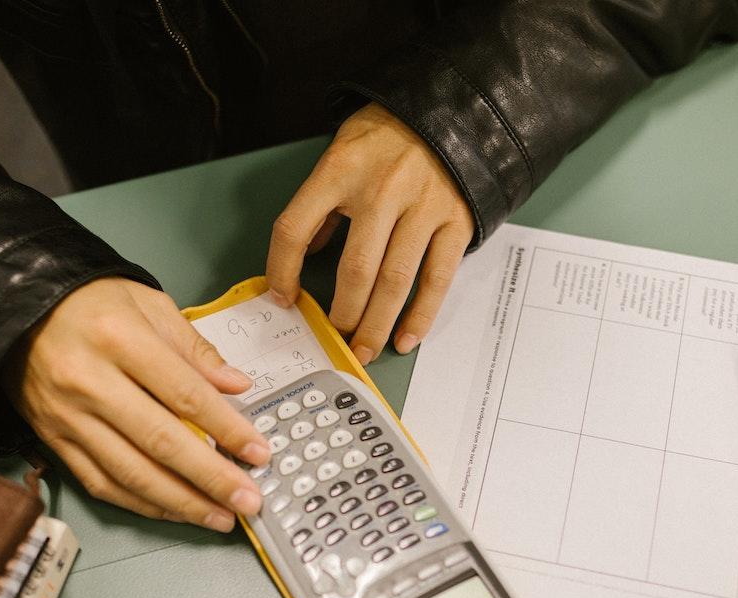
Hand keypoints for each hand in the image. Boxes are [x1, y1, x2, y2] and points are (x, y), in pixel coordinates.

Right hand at [1, 278, 270, 529]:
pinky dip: (141, 503)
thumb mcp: (146, 303)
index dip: (227, 428)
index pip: (185, 394)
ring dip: (181, 503)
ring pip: (131, 473)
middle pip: (161, 442)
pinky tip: (174, 510)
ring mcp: (68, 417)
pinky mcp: (53, 440)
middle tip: (249, 501)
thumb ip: (193, 348)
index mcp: (119, 339)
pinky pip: (101, 483)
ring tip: (220, 517)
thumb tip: (237, 386)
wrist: (12, 308)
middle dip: (212, 478)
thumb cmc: (87, 301)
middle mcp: (90, 382)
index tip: (259, 452)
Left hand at [266, 102, 474, 363]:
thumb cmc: (388, 134)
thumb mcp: (341, 153)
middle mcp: (380, 190)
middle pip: (354, 270)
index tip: (283, 299)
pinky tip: (406, 337)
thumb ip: (321, 203)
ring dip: (376, 325)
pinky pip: (437, 278)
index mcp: (339, 170)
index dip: (281, 271)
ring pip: (394, 281)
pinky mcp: (455, 222)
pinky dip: (421, 315)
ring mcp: (422, 208)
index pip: (294, 228)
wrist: (452, 108)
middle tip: (337, 340)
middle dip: (343, 315)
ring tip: (364, 350)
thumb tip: (305, 256)